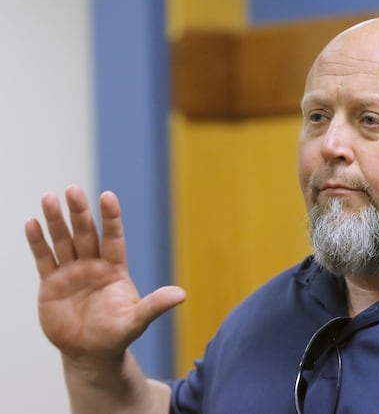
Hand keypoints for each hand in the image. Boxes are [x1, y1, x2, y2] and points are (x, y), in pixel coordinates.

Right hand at [25, 185, 184, 362]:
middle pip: (85, 233)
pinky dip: (38, 242)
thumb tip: (181, 295)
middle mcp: (93, 265)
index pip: (113, 237)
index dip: (111, 218)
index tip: (108, 196)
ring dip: (55, 221)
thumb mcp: (136, 321)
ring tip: (49, 198)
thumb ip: (155, 305)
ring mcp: (71, 272)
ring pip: (63, 241)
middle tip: (73, 190)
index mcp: (115, 269)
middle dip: (79, 212)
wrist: (90, 353)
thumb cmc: (116, 335)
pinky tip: (32, 224)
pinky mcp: (51, 283)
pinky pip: (45, 258)